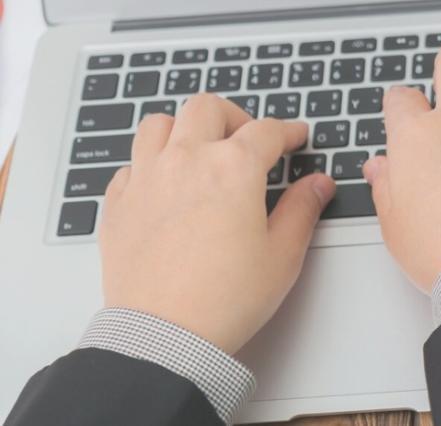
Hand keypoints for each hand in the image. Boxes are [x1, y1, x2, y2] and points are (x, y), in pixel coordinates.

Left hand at [100, 94, 333, 353]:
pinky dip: (149, 165)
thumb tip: (318, 184)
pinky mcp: (118, 205)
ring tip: (199, 151)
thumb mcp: (283, 255)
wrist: (164, 336)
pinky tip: (165, 186)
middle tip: (247, 140)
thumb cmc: (225, 298)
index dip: (288, 131)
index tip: (296, 138)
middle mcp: (186, 162)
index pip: (267, 130)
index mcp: (233, 168)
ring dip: (184, 129)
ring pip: (159, 124)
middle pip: (208, 108)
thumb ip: (303, 209)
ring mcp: (146, 180)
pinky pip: (130, 165)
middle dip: (234, 117)